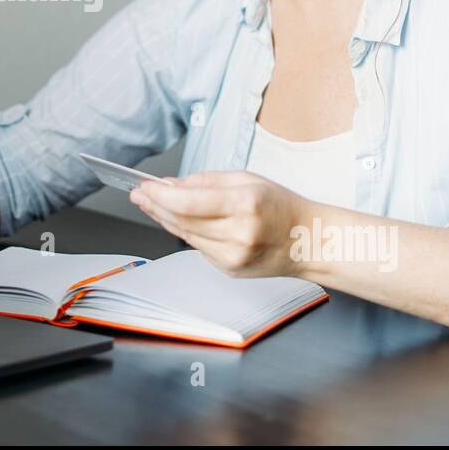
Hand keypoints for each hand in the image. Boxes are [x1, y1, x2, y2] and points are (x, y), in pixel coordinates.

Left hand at [130, 170, 305, 277]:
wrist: (309, 240)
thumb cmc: (281, 206)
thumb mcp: (247, 179)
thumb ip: (205, 182)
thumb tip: (169, 185)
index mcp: (245, 205)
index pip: (189, 203)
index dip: (160, 195)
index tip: (143, 187)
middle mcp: (239, 234)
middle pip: (182, 221)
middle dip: (155, 206)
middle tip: (139, 194)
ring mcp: (234, 256)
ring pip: (185, 236)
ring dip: (165, 219)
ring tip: (152, 203)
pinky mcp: (230, 270)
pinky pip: (198, 247)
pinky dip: (186, 232)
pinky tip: (178, 220)